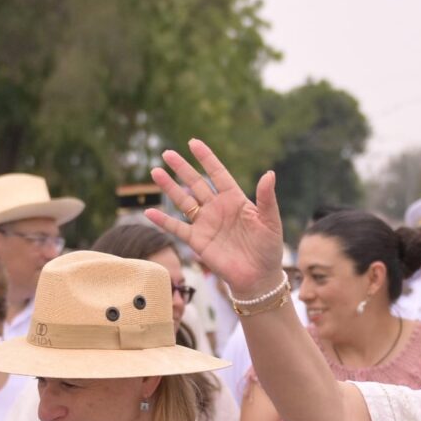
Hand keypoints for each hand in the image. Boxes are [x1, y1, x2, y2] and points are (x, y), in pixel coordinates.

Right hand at [150, 140, 284, 297]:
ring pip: (183, 201)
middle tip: (167, 153)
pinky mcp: (198, 241)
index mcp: (235, 199)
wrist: (259, 277)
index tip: (193, 143)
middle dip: (182, 168)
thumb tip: (270, 173)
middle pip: (196, 183)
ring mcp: (206, 224)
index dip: (206, 158)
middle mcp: (217, 208)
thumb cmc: (268, 248)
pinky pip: (177, 228)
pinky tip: (150, 212)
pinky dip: (163, 220)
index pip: (218, 174)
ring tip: (156, 172)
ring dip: (170, 188)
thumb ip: (267, 198)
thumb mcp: (271, 221)